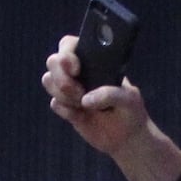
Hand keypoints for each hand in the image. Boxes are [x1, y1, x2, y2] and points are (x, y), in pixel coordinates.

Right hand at [41, 35, 152, 157]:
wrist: (125, 136)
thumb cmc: (131, 110)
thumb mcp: (129, 99)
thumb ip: (111, 94)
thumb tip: (86, 100)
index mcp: (94, 60)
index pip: (69, 45)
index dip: (67, 53)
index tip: (77, 69)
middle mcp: (79, 71)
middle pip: (53, 62)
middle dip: (62, 78)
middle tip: (79, 92)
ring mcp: (70, 89)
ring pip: (49, 81)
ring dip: (64, 95)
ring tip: (84, 105)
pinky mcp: (66, 107)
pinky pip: (55, 103)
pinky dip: (67, 111)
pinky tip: (82, 116)